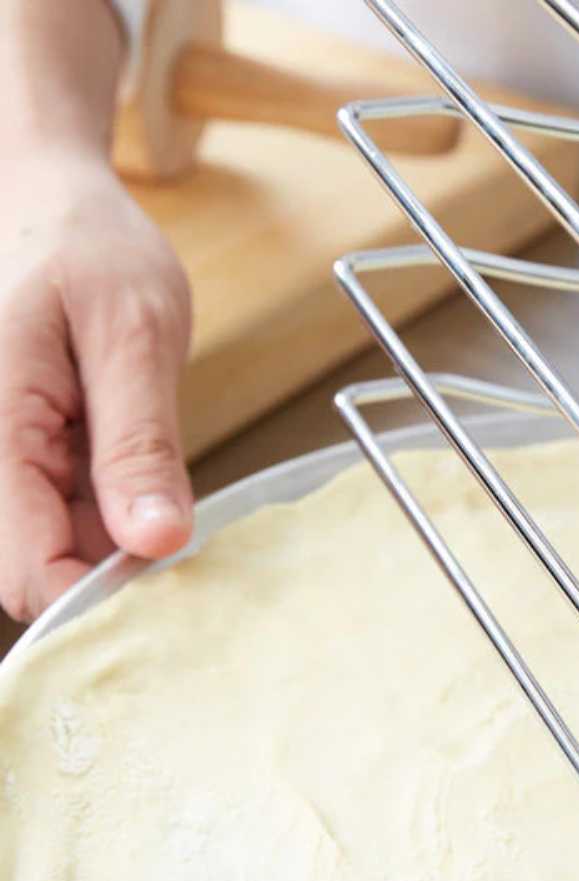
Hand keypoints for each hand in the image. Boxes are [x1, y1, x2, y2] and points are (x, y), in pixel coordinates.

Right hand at [0, 151, 193, 621]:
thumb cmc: (84, 247)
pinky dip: (101, 502)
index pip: (27, 572)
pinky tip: (127, 460)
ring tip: (142, 460)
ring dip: (107, 529)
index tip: (168, 567)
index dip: (101, 590)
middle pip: (32, 567)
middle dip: (108, 559)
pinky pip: (53, 508)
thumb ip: (139, 445)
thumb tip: (157, 543)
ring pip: (46, 541)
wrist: (44, 199)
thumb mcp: (132, 336)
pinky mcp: (11, 451)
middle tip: (168, 503)